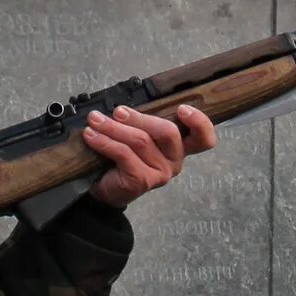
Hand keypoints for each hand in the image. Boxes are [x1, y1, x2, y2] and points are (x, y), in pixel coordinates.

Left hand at [85, 104, 214, 209]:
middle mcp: (174, 161)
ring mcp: (160, 173)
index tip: (182, 109)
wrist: (103, 188)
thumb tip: (124, 107)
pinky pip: (124, 154)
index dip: (199, 122)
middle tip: (118, 112)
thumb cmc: (121, 158)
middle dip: (140, 117)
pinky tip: (91, 136)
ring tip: (95, 120)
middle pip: (168, 132)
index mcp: (179, 147)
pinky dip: (105, 142)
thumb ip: (141, 122)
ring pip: (140, 141)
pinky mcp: (142, 180)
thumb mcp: (136, 135)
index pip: (203, 138)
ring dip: (114, 127)